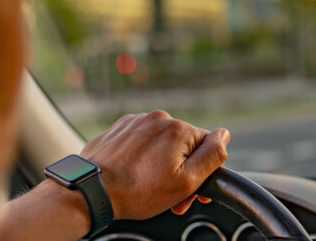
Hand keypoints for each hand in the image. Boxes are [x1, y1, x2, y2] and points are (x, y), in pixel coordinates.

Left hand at [80, 110, 229, 219]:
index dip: (203, 170)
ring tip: (148, 186)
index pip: (207, 146)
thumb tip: (224, 135)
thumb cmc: (137, 191)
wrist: (90, 191)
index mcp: (179, 129)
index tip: (190, 191)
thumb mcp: (186, 181)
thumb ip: (212, 155)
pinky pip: (141, 141)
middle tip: (170, 196)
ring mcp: (136, 121)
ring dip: (162, 163)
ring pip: (162, 143)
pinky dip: (142, 157)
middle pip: (184, 145)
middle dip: (181, 169)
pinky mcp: (119, 129)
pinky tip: (134, 174)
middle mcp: (158, 119)